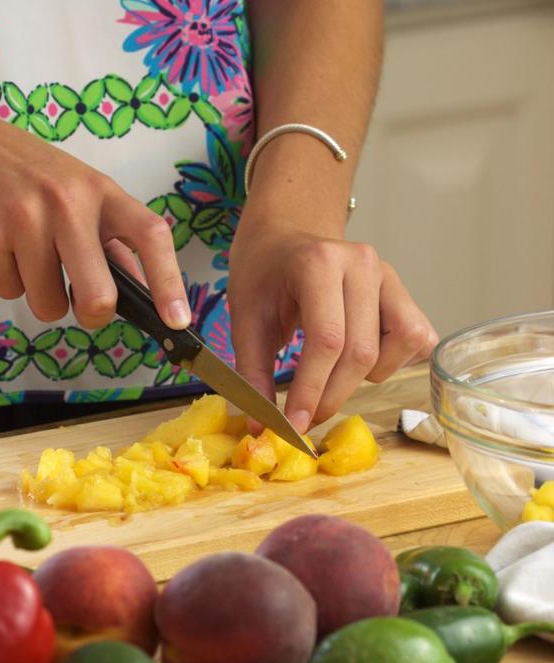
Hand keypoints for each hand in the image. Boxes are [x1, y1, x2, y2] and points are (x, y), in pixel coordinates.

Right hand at [0, 81, 189, 329]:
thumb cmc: (31, 174)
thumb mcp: (81, 193)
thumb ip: (114, 243)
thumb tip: (148, 293)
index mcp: (103, 192)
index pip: (150, 236)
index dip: (169, 283)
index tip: (178, 321)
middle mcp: (68, 202)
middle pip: (99, 297)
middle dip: (93, 314)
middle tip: (81, 301)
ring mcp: (25, 217)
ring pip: (49, 305)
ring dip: (42, 294)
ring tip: (29, 254)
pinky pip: (9, 292)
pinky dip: (8, 281)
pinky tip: (3, 246)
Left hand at [228, 219, 437, 432]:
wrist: (285, 235)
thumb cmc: (264, 274)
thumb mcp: (245, 318)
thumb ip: (253, 372)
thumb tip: (262, 427)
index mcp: (319, 262)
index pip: (327, 340)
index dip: (313, 390)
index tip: (295, 425)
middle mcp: (363, 263)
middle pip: (361, 351)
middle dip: (333, 395)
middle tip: (307, 418)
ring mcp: (389, 275)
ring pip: (399, 346)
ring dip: (366, 376)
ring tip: (332, 370)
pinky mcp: (404, 290)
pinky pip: (417, 338)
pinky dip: (393, 360)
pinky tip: (359, 357)